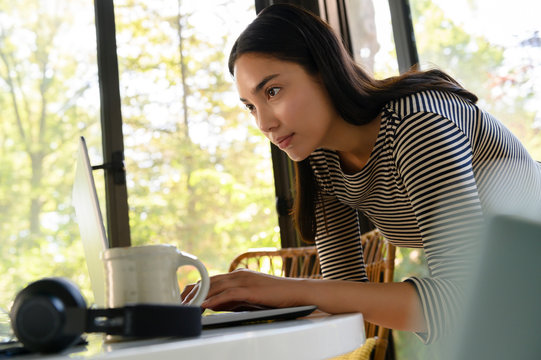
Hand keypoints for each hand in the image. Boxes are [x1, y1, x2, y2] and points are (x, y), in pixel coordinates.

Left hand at [181, 269, 304, 310]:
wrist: (296, 292)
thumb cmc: (274, 297)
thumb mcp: (248, 298)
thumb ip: (231, 300)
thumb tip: (213, 304)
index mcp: (238, 275)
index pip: (210, 279)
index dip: (195, 288)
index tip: (183, 297)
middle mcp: (238, 274)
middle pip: (209, 281)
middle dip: (192, 292)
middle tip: (179, 303)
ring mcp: (244, 280)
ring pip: (216, 286)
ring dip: (200, 296)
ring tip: (187, 305)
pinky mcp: (251, 289)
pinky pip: (228, 294)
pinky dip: (215, 299)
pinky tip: (205, 305)